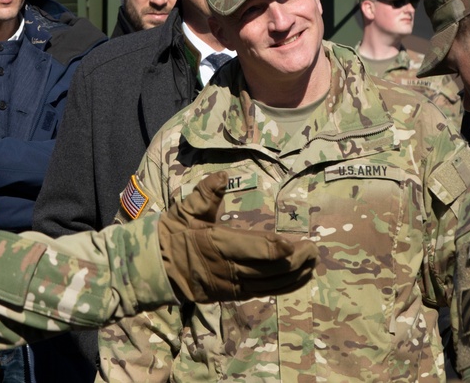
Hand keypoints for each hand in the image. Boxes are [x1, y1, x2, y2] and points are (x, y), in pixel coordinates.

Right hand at [157, 171, 317, 302]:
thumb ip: (205, 193)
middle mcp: (227, 267)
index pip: (254, 248)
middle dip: (295, 260)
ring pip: (269, 283)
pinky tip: (296, 278)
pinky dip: (283, 286)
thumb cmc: (173, 233)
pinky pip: (263, 292)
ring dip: (294, 275)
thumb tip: (223, 175)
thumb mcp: (186, 209)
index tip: (296, 242)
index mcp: (216, 243)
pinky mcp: (231, 295)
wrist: (156, 266)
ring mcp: (230, 284)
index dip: (277, 248)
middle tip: (313, 249)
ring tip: (312, 264)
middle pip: (269, 268)